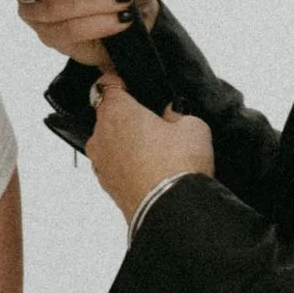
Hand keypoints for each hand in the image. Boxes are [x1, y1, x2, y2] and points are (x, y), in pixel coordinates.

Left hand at [87, 68, 213, 222]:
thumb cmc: (178, 164)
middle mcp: (100, 136)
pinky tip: (151, 170)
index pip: (107, 85)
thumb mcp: (192, 125)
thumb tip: (170, 116)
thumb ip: (178, 114)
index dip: (119, 81)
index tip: (130, 84)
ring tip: (157, 151)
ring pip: (111, 143)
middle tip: (156, 122)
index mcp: (116, 111)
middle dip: (128, 116)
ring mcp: (101, 164)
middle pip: (108, 116)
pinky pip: (115, 166)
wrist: (172, 211)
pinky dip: (128, 165)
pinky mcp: (107, 187)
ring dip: (127, 143)